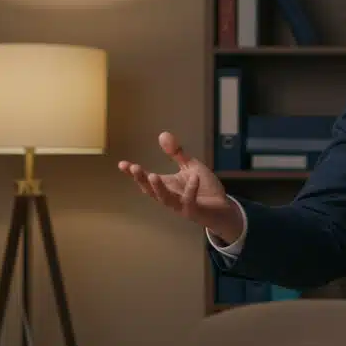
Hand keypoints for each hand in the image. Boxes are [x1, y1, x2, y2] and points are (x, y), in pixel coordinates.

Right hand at [118, 132, 243, 242]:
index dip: (133, 173)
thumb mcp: (190, 167)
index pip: (146, 180)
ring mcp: (181, 206)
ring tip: (152, 176)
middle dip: (141, 180)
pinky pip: (190, 201)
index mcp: (167, 186)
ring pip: (165, 199)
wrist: (223, 208)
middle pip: (151, 190)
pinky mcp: (194, 211)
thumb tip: (163, 134)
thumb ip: (177, 153)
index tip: (122, 164)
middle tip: (133, 168)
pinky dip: (191, 189)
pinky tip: (194, 178)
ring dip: (159, 188)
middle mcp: (170, 197)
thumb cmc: (204, 188)